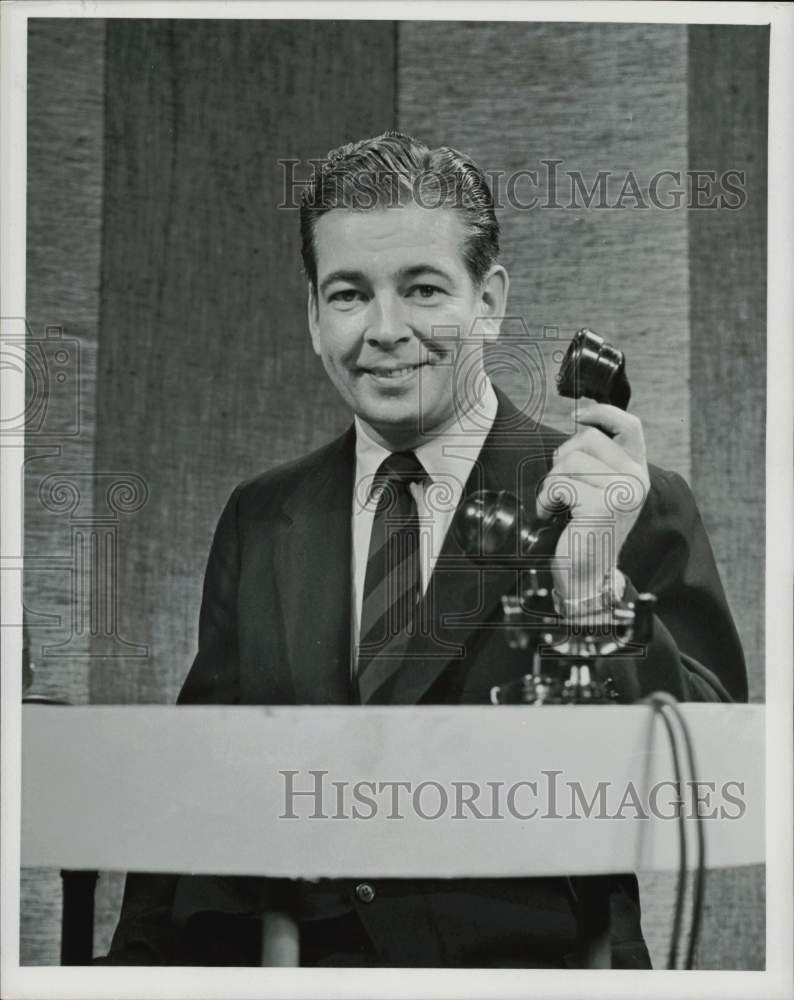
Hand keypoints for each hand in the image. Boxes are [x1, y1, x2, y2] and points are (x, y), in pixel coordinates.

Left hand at [537, 398, 649, 602]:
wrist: (587, 577)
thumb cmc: (585, 532)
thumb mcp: (599, 490)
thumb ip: (598, 461)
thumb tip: (581, 424)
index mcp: (637, 472)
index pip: (630, 426)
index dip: (604, 413)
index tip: (581, 415)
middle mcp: (636, 479)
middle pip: (587, 438)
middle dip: (562, 458)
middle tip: (561, 488)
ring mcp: (622, 492)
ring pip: (569, 460)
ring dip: (552, 482)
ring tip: (557, 505)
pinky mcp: (603, 505)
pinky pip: (560, 483)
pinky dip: (547, 499)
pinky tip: (552, 515)